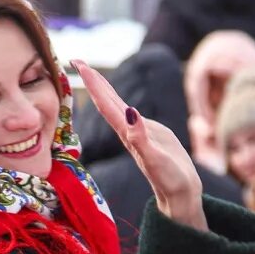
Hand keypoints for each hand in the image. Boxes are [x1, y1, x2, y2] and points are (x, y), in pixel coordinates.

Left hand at [72, 60, 206, 229]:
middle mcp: (127, 130)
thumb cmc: (169, 180)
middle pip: (106, 100)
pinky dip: (118, 100)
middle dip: (91, 80)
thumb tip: (130, 112)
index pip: (106, 104)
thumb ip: (141, 138)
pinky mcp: (147, 132)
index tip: (80, 65)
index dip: (93, 84)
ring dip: (102, 88)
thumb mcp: (155, 159)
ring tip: (89, 71)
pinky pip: (127, 111)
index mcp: (127, 134)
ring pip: (115, 104)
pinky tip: (115, 97)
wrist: (179, 194)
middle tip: (76, 59)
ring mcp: (136, 131)